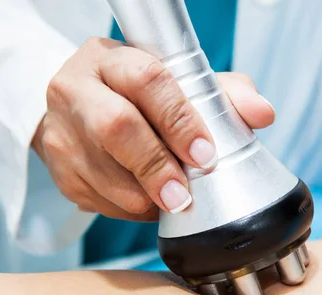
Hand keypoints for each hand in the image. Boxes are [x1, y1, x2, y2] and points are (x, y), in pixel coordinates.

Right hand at [32, 37, 274, 220]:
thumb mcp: (182, 83)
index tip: (205, 153)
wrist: (80, 108)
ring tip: (171, 199)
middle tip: (184, 196)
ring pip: (105, 174)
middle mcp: (76, 89)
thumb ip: (226, 93)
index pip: (147, 80)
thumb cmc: (140, 96)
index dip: (179, 120)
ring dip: (146, 196)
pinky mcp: (58, 169)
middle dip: (157, 167)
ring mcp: (61, 131)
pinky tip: (146, 198)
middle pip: (115, 127)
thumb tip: (263, 114)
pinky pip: (98, 200)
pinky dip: (130, 208)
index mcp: (112, 59)